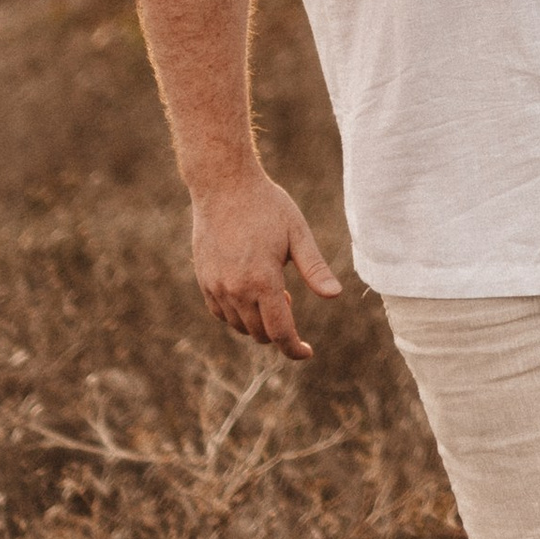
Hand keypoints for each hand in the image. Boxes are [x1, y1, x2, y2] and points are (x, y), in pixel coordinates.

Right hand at [191, 171, 343, 359]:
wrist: (223, 185)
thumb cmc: (266, 205)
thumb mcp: (297, 233)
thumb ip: (315, 268)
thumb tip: (335, 295)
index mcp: (263, 281)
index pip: (280, 332)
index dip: (294, 348)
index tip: (307, 352)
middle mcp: (236, 290)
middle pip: (260, 333)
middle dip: (279, 330)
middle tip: (289, 297)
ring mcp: (216, 287)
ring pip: (239, 326)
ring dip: (258, 321)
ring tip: (272, 289)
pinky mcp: (204, 280)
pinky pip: (221, 313)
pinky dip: (237, 314)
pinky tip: (250, 293)